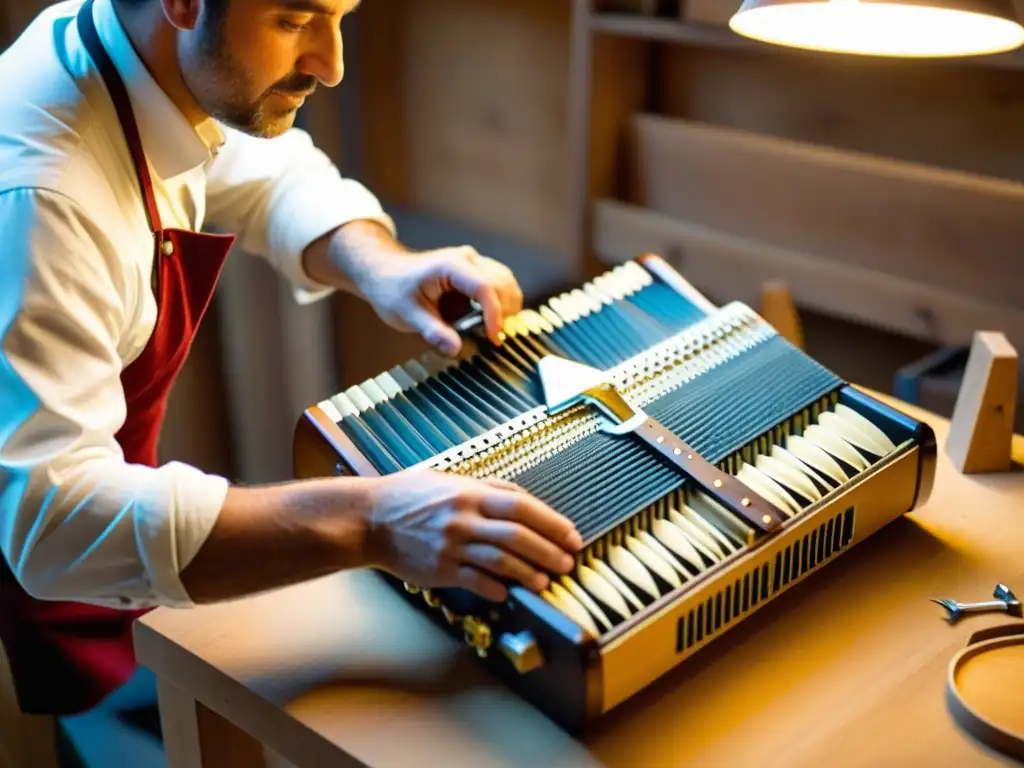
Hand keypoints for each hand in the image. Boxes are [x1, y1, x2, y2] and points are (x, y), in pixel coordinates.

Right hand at [363, 470, 582, 601]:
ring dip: (528, 573)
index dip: (552, 523)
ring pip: (501, 562)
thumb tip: (524, 499)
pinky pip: (476, 582)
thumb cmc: (411, 496)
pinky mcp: (441, 569)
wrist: (370, 519)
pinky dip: (497, 588)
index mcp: (470, 493)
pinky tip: (509, 591)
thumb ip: (488, 487)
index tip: (571, 536)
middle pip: (518, 536)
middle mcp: (464, 518)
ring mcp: (452, 546)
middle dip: (548, 552)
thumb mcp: (450, 478)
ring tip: (544, 581)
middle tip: (567, 563)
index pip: (522, 506)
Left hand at [364, 246, 522, 355]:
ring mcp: (473, 263)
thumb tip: (455, 348)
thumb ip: (433, 331)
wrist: (382, 272)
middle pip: (503, 283)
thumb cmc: (391, 288)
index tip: (493, 337)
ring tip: (493, 331)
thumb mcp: (407, 314)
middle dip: (504, 312)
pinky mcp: (474, 271)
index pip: (485, 288)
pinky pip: (499, 285)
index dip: (494, 315)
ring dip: (506, 307)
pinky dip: (500, 304)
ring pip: (506, 282)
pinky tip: (489, 322)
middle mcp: (467, 259)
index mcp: (451, 266)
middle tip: (492, 339)